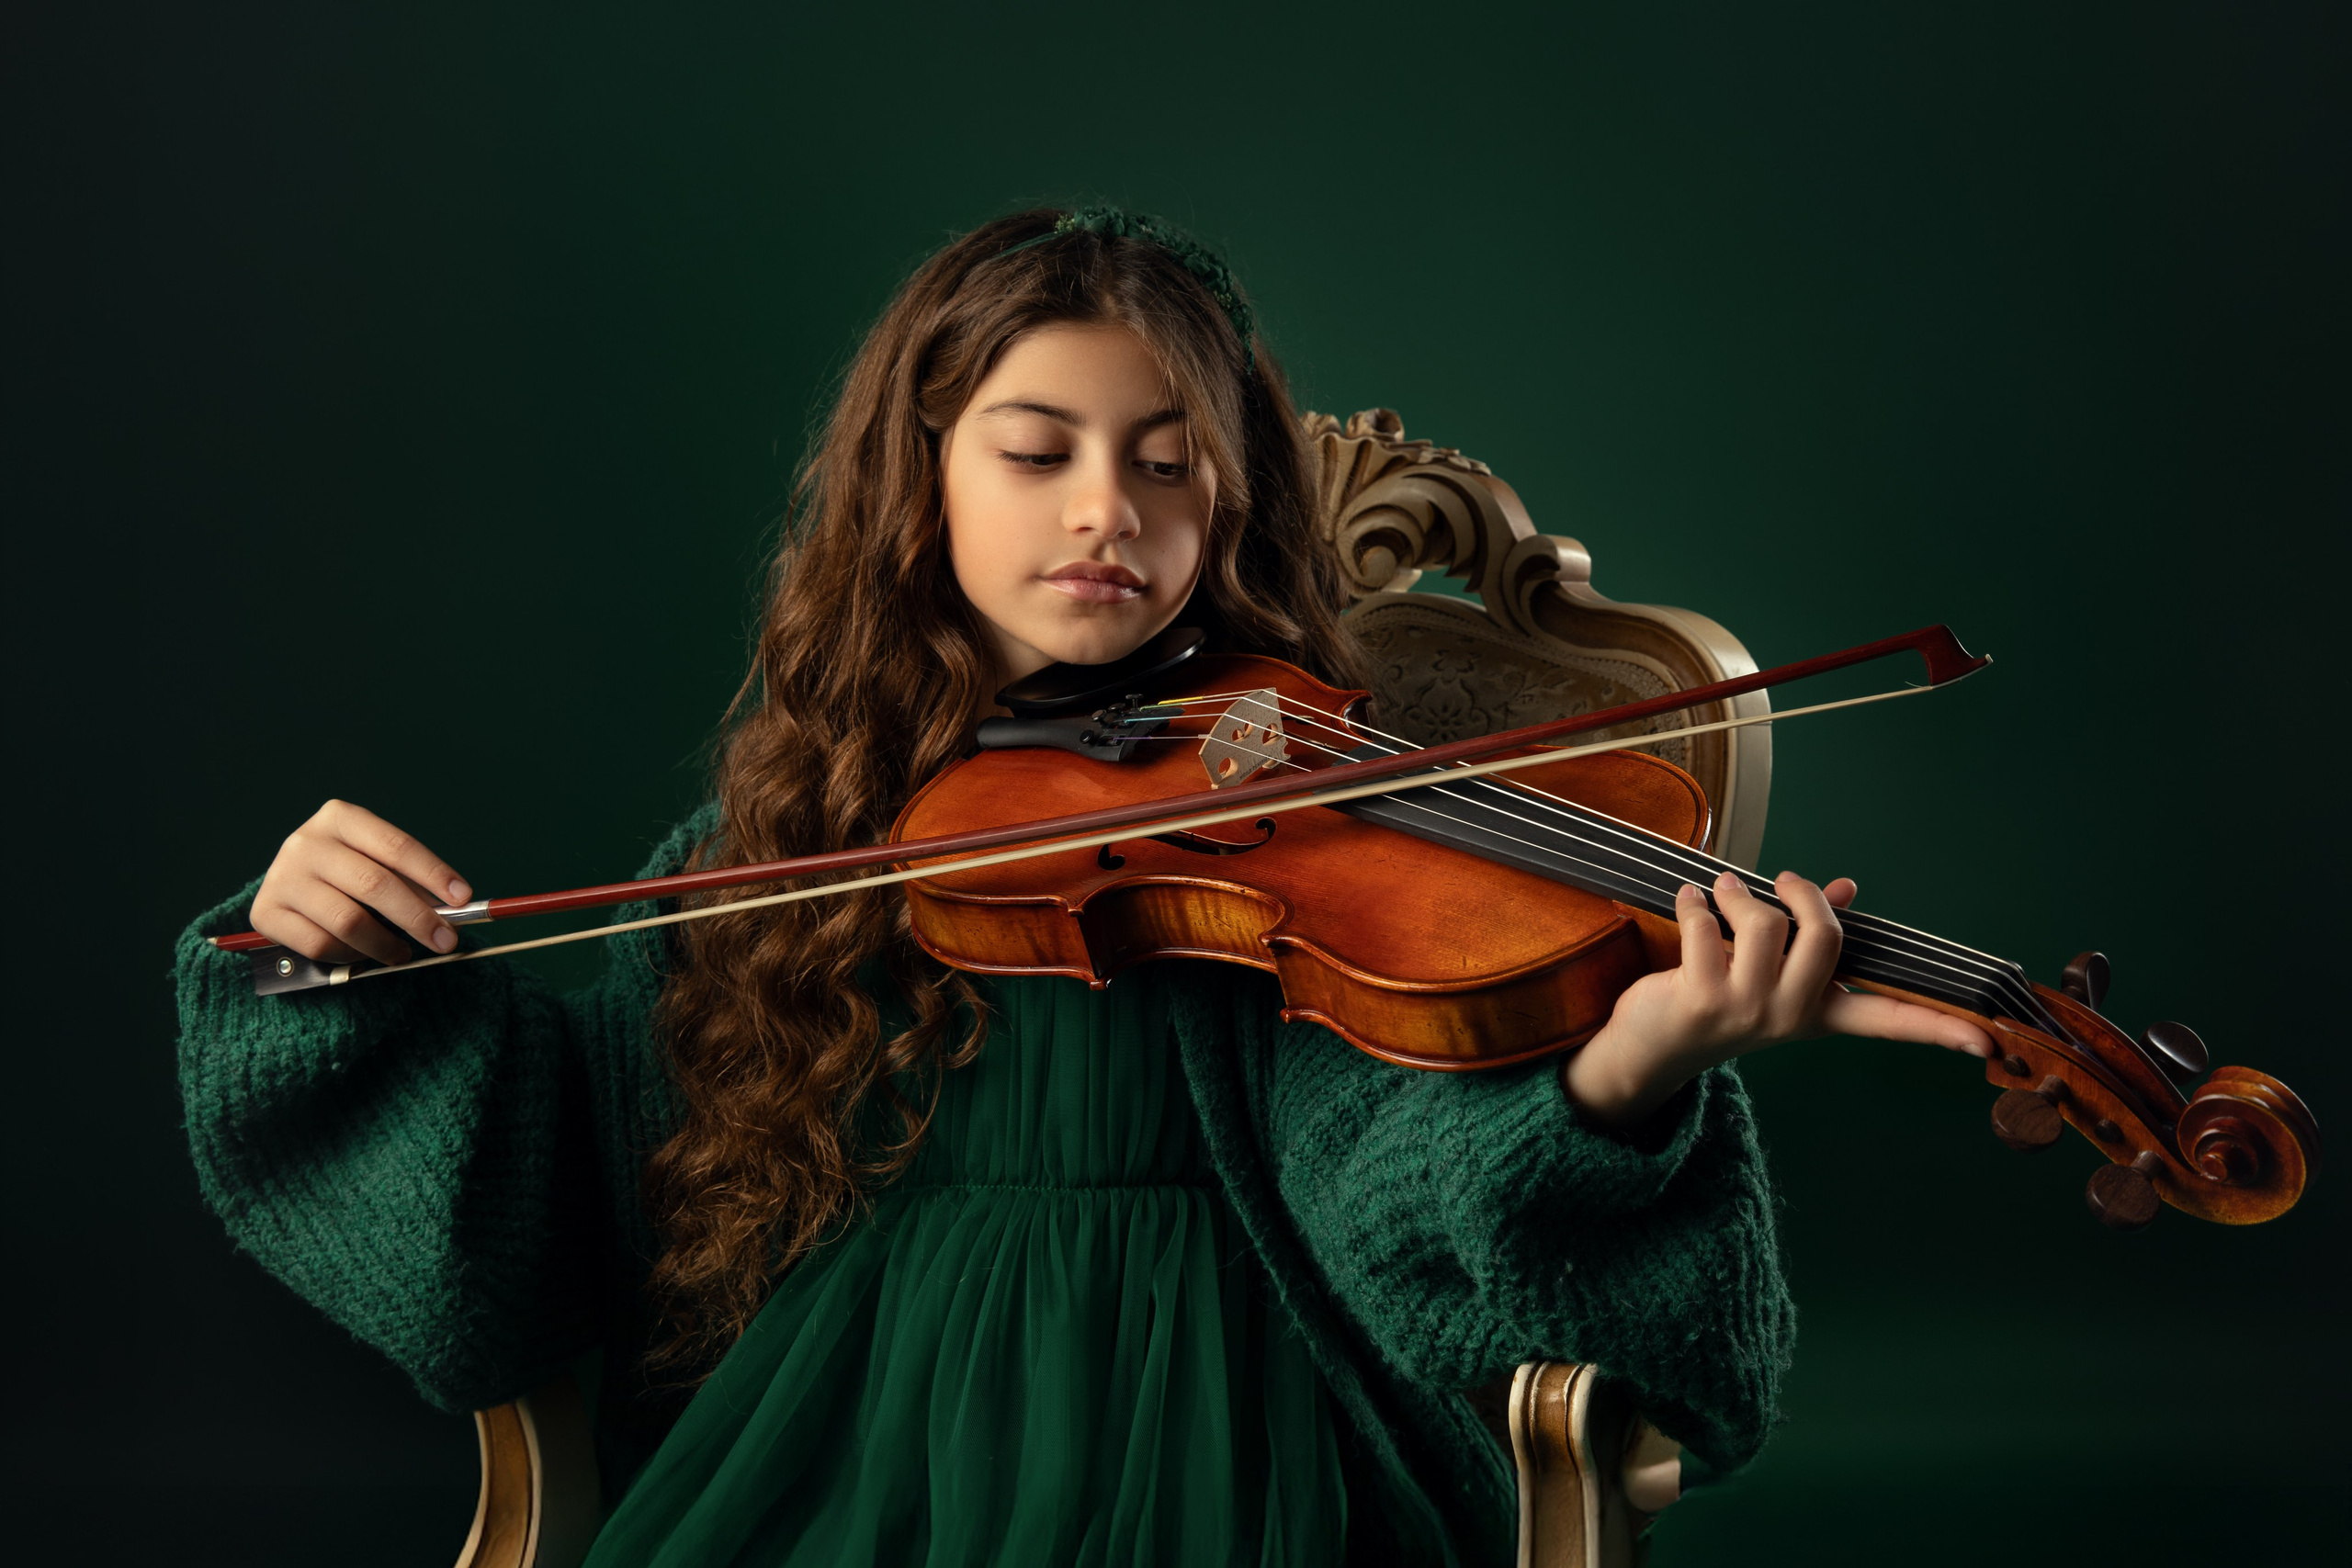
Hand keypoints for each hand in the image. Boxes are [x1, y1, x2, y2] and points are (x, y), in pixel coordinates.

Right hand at [249, 800, 473, 965]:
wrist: (288, 882)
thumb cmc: (345, 870)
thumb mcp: (374, 860)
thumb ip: (407, 880)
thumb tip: (452, 912)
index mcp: (339, 818)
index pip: (396, 846)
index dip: (433, 873)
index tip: (463, 897)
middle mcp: (306, 843)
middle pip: (375, 885)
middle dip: (418, 917)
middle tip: (446, 941)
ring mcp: (282, 877)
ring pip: (348, 921)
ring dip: (386, 944)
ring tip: (404, 953)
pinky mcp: (266, 913)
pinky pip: (321, 945)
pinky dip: (350, 955)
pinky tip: (363, 954)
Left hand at [1562, 869, 1993, 1127]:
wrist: (1650, 1049)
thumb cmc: (1714, 996)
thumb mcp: (1769, 971)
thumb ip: (1806, 930)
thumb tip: (1843, 886)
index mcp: (1818, 1014)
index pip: (1889, 1021)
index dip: (1938, 1028)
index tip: (1988, 1042)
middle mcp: (1790, 1018)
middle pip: (1825, 938)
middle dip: (1804, 893)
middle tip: (1785, 880)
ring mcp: (1746, 1011)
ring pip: (1766, 924)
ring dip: (1738, 893)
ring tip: (1720, 894)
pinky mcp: (1701, 999)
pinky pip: (1707, 925)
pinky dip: (1695, 901)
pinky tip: (1687, 903)